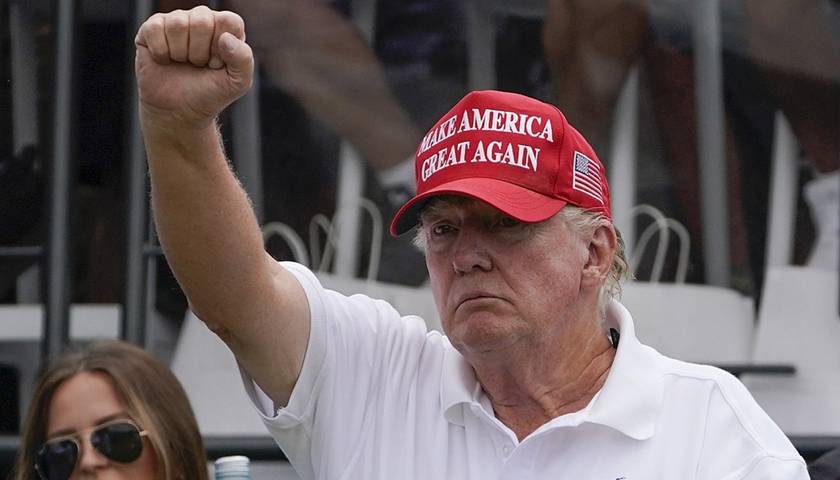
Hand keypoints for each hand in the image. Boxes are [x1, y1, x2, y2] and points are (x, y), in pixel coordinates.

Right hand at [135, 6, 253, 129]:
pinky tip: (165, 60)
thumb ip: (243, 59)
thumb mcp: (237, 83)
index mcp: (226, 28)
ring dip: (180, 53)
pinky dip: (161, 52)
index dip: (222, 48)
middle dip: (199, 52)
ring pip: (178, 24)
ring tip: (183, 63)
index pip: (229, 21)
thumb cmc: (209, 94)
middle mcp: (201, 19)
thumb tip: (225, 37)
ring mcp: (176, 21)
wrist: (179, 111)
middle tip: (198, 65)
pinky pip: (155, 29)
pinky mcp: (151, 28)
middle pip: (201, 21)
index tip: (218, 64)